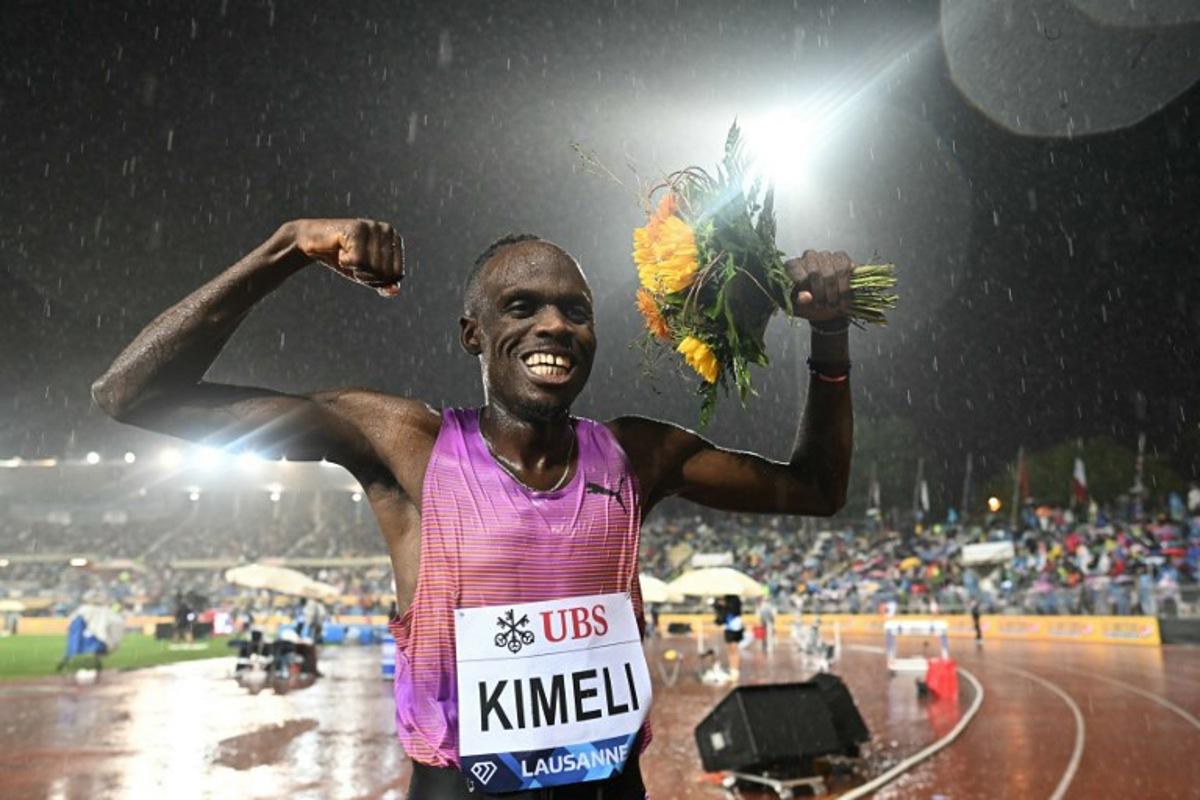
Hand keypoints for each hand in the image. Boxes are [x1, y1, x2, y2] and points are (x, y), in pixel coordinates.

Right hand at [288, 219, 404, 295]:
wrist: (314, 242)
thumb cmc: (344, 258)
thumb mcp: (366, 274)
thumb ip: (383, 284)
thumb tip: (395, 292)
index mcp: (395, 239)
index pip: (397, 275)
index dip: (378, 280)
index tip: (363, 268)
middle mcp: (388, 230)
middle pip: (386, 273)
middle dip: (366, 275)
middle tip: (352, 262)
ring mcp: (373, 227)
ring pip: (373, 267)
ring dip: (355, 268)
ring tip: (346, 255)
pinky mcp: (357, 228)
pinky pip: (358, 260)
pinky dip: (345, 262)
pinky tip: (340, 250)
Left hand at [784, 250, 852, 322]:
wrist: (827, 305)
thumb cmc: (809, 304)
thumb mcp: (799, 307)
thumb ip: (798, 301)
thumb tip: (806, 297)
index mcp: (793, 265)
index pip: (794, 267)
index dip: (801, 283)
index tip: (808, 297)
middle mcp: (808, 256)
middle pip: (814, 272)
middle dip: (820, 293)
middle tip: (822, 306)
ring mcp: (825, 255)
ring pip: (830, 272)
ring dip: (833, 292)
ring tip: (832, 304)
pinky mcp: (841, 257)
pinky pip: (843, 270)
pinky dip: (844, 287)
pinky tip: (842, 297)